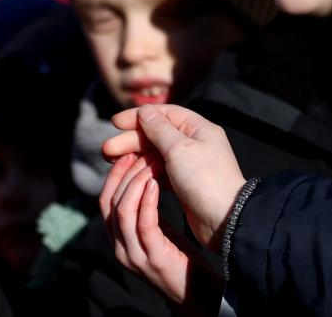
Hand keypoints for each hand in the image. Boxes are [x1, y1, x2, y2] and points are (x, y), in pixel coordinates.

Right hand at [99, 152, 191, 302]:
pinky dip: (147, 201)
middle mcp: (120, 246)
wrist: (200, 291)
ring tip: (152, 163)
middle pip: (110, 200)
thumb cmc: (180, 257)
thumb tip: (138, 179)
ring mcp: (135, 253)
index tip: (128, 151)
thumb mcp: (155, 230)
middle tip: (139, 151)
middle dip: (124, 172)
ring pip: (123, 209)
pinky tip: (157, 184)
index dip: (114, 173)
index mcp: (118, 237)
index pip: (105, 198)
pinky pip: (144, 224)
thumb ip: (141, 210)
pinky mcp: (154, 258)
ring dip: (136, 181)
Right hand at [102, 104, 244, 250]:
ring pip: (156, 153)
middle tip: (106, 150)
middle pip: (157, 134)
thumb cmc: (204, 179)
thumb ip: (158, 129)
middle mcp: (195, 143)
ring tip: (112, 161)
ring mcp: (190, 164)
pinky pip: (160, 170)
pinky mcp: (185, 183)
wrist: (225, 219)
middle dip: (131, 140)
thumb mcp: (179, 149)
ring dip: (135, 155)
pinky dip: (144, 169)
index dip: (138, 116)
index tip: (115, 123)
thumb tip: (144, 111)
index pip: (164, 114)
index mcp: (198, 128)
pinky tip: (130, 173)